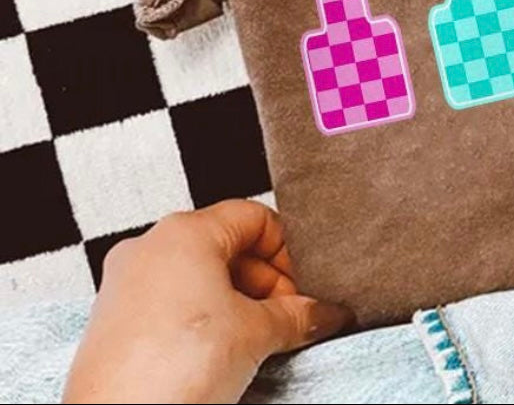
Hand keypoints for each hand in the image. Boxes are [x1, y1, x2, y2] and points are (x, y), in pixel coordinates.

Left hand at [63, 199, 353, 403]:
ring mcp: (126, 283)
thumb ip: (298, 314)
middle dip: (266, 281)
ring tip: (258, 339)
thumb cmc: (174, 368)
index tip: (304, 285)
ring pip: (199, 276)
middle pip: (228, 246)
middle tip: (289, 317)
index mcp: (184, 230)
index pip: (255, 218)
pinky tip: (221, 352)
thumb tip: (326, 313)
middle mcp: (149, 246)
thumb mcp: (256, 333)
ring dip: (237, 302)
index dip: (287, 250)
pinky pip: (171, 302)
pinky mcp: (113, 320)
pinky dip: (203, 318)